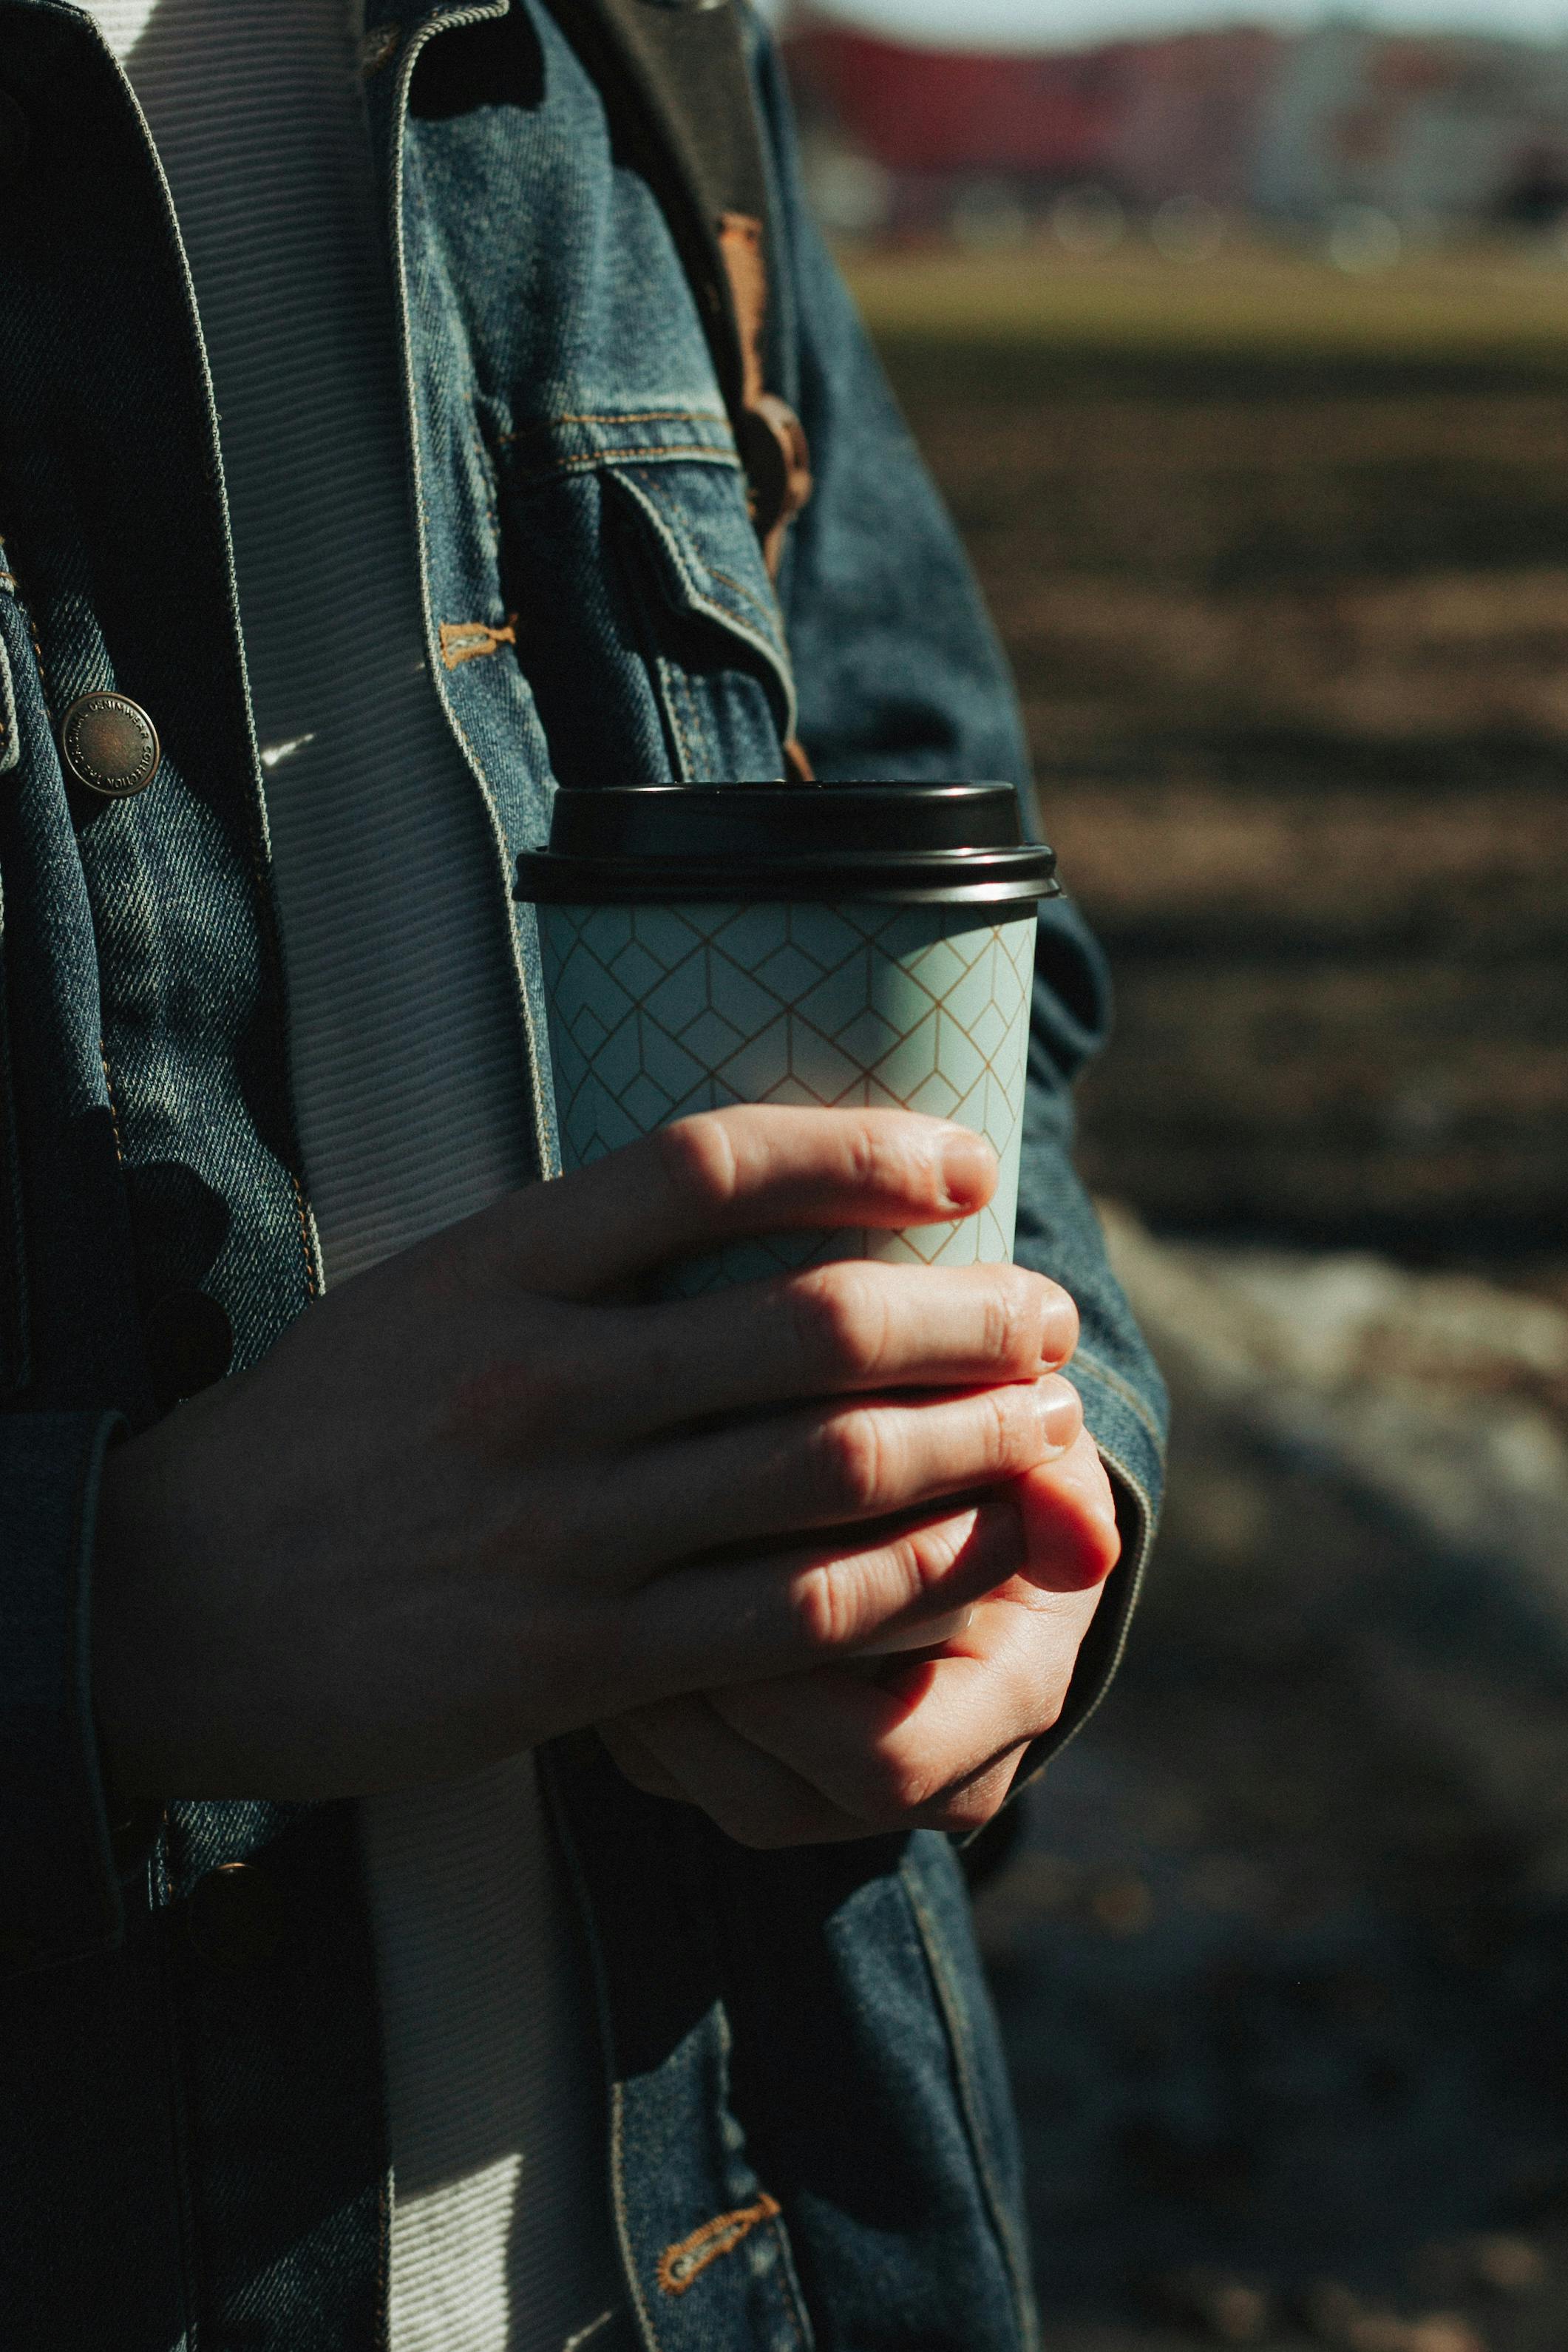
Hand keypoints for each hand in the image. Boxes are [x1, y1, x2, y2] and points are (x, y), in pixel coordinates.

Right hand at [91, 1106, 1107, 1801]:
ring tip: (1047, 1432)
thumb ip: (575, 1257)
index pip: (711, 1164)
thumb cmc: (323, 1438)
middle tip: (1045, 1317)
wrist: (173, 1607)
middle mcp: (538, 1380)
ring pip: (825, 1473)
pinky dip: (901, 1587)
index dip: (864, 1149)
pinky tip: (962, 1567)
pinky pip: (787, 1618)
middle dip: (967, 1316)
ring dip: (969, 1449)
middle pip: (810, 1321)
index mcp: (498, 1265)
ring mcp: (559, 1525)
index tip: (964, 1165)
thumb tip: (752, 1213)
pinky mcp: (573, 1660)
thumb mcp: (424, 1295)